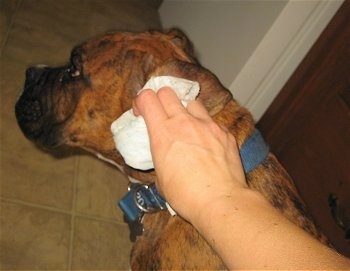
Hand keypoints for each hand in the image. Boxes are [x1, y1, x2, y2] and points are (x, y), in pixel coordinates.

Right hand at [133, 87, 246, 221]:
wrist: (220, 200)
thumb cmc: (186, 195)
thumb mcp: (160, 178)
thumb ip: (160, 158)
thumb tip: (164, 157)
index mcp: (163, 133)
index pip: (147, 98)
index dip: (141, 102)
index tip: (142, 112)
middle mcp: (184, 122)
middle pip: (168, 93)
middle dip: (161, 100)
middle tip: (162, 116)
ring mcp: (207, 125)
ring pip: (192, 103)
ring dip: (186, 111)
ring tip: (188, 128)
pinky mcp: (225, 132)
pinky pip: (212, 122)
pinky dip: (206, 129)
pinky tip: (208, 145)